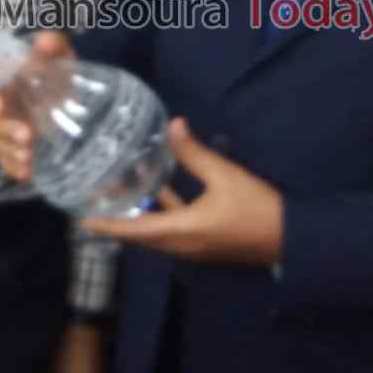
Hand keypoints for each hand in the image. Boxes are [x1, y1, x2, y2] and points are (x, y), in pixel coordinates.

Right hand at [0, 31, 72, 181]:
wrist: (68, 91)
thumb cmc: (56, 69)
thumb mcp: (58, 55)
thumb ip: (52, 46)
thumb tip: (44, 40)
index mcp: (1, 80)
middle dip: (5, 129)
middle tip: (27, 136)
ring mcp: (4, 126)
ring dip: (9, 151)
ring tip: (27, 158)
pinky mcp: (13, 144)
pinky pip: (6, 158)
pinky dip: (13, 166)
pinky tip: (25, 175)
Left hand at [82, 118, 283, 265]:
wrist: (292, 239)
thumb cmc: (256, 209)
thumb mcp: (225, 176)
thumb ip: (195, 154)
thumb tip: (173, 125)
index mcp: (180, 232)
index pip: (133, 231)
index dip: (107, 224)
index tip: (81, 218)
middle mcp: (181, 245)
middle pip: (140, 235)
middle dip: (117, 219)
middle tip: (95, 199)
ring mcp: (194, 247)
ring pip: (157, 233)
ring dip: (139, 216)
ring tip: (122, 192)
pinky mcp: (206, 242)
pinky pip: (173, 230)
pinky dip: (161, 214)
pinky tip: (161, 191)